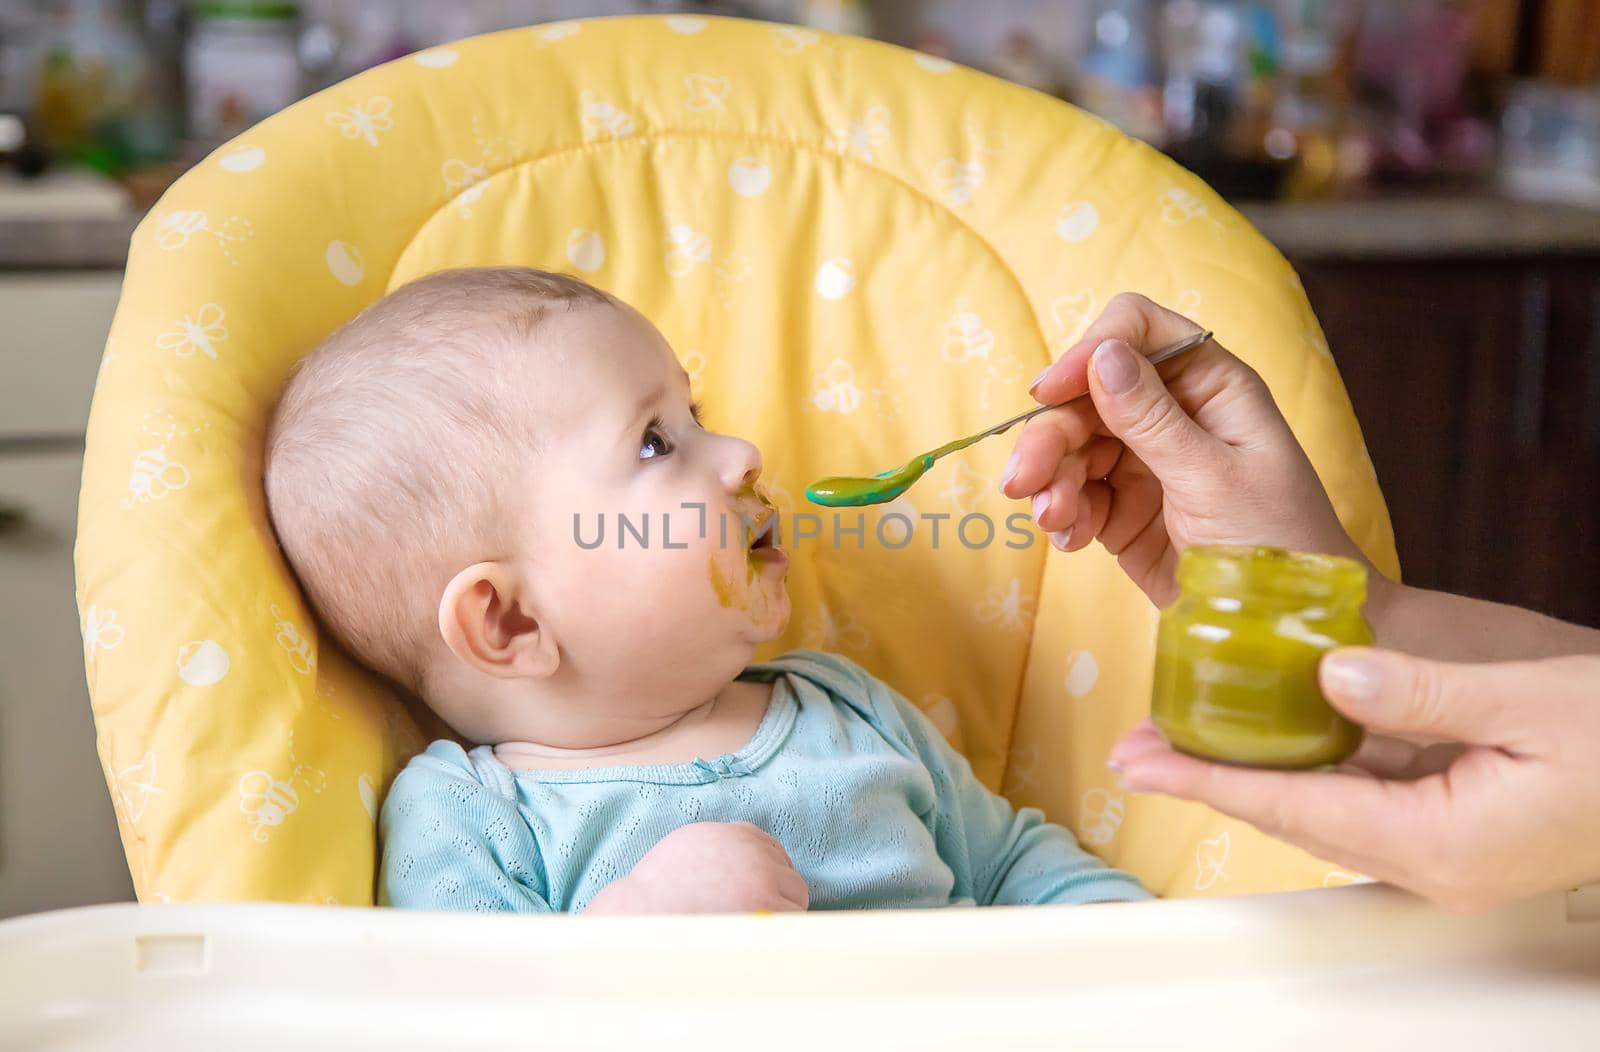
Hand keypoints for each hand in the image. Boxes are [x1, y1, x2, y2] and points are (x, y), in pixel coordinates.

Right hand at [585, 821, 808, 913]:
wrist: (644, 915)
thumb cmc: (657, 891)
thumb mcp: (689, 848)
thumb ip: (720, 849)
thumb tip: (741, 868)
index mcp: (733, 834)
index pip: (771, 849)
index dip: (768, 874)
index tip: (761, 893)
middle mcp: (753, 850)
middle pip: (788, 872)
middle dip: (778, 894)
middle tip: (760, 918)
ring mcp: (761, 876)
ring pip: (796, 895)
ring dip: (783, 913)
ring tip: (758, 931)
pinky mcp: (765, 904)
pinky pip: (793, 919)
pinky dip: (783, 931)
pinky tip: (762, 940)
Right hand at [1002, 292, 1367, 606]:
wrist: (1285, 628)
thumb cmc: (1277, 542)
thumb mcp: (1214, 479)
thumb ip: (1153, 419)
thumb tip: (1102, 355)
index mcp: (1209, 386)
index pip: (1137, 332)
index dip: (1089, 352)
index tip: (1050, 393)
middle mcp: (1172, 414)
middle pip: (1087, 396)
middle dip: (1052, 436)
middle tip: (1023, 481)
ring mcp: (1144, 462)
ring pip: (1072, 447)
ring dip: (1052, 481)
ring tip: (1054, 521)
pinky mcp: (1123, 509)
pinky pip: (1075, 495)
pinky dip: (1064, 514)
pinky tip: (1071, 539)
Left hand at [1110, 649, 1599, 912]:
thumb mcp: (1526, 700)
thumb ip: (1421, 692)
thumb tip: (1329, 676)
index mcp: (1443, 841)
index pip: (1297, 806)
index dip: (1210, 779)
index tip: (1142, 761)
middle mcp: (1432, 862)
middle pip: (1296, 817)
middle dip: (1211, 780)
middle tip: (1135, 750)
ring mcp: (1444, 854)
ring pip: (1322, 812)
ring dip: (1252, 775)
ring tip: (1179, 742)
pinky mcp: (1455, 833)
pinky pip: (1361, 803)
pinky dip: (1306, 772)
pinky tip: (1271, 738)